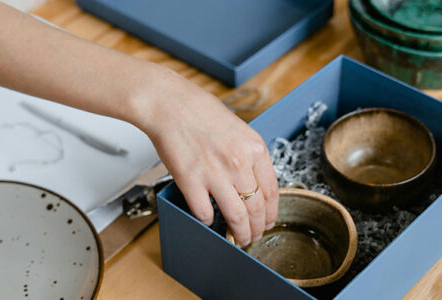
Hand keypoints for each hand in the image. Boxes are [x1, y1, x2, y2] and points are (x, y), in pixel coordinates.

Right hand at [135, 69, 278, 246]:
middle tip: (253, 236)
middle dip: (256, 229)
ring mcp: (216, 174)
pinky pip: (205, 213)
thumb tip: (251, 183)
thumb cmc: (198, 111)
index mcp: (255, 148)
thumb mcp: (238, 129)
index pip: (272, 191)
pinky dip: (208, 221)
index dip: (271, 213)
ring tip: (237, 238)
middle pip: (256, 209)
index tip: (267, 222)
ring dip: (239, 233)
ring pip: (236, 217)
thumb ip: (248, 155)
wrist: (169, 104)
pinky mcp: (191, 181)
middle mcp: (239, 163)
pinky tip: (208, 219)